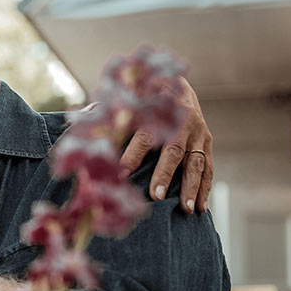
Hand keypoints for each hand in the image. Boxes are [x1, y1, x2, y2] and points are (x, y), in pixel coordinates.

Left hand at [118, 75, 212, 212]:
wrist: (172, 82)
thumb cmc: (143, 96)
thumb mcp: (127, 101)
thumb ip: (112, 121)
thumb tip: (83, 135)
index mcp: (160, 109)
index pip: (143, 136)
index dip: (131, 156)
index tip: (120, 175)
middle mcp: (183, 120)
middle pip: (174, 150)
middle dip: (164, 175)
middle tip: (156, 196)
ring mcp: (198, 131)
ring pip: (197, 161)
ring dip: (192, 187)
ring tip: (187, 209)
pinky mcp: (206, 141)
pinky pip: (208, 166)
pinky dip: (205, 187)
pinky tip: (201, 207)